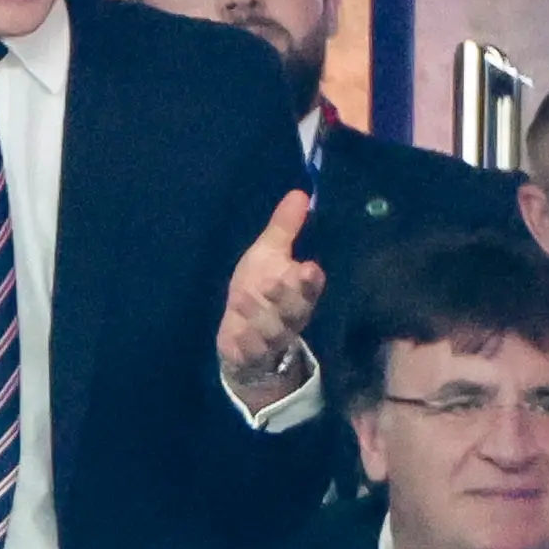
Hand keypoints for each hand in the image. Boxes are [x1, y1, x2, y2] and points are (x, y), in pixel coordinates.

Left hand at [217, 187, 324, 403]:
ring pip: (273, 330)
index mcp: (299, 291)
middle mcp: (290, 316)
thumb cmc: (259, 290)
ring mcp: (272, 338)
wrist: (242, 338)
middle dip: (286, 297)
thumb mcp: (269, 255)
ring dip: (259, 314)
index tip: (309, 268)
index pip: (310, 287)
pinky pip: (253, 350)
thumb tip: (299, 193)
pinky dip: (246, 341)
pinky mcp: (253, 354)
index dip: (310, 281)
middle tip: (275, 281)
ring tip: (245, 297)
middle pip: (295, 309)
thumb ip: (285, 228)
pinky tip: (238, 331)